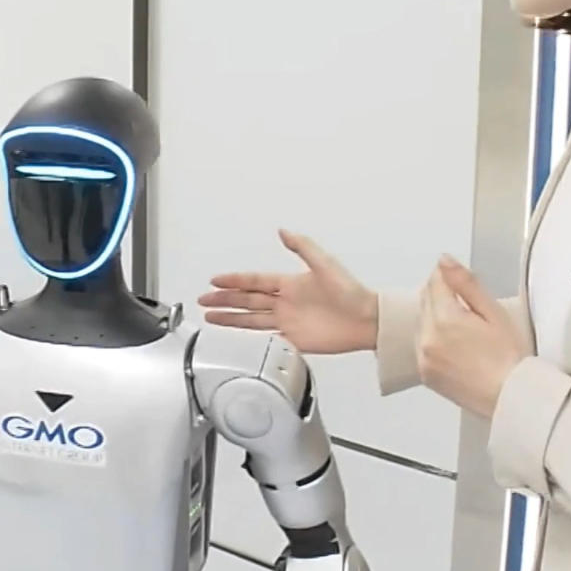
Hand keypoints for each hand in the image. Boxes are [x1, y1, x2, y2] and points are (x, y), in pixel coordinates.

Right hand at [196, 229, 379, 354]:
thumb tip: (283, 231)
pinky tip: (237, 335)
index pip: (254, 281)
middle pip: (247, 300)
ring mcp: (288, 320)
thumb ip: (303, 247)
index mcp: (290, 283)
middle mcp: (286, 301)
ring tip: (211, 317)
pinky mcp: (294, 339)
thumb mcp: (325, 264)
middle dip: (224, 299)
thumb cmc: (352, 293)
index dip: (234, 280)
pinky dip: (250, 336)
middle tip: (204, 299)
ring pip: (251, 318)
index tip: (215, 280)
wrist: (366, 321)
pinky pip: (266, 337)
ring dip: (230, 317)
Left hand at [416, 255, 534, 417]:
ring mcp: (423, 358)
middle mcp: (426, 338)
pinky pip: (422, 345)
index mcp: (444, 319)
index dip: (451, 279)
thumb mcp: (494, 312)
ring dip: (437, 319)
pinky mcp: (425, 374)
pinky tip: (458, 348)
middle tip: (471, 312)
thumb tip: (443, 260)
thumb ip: (466, 284)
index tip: (465, 288)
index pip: (435, 281)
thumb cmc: (510, 357)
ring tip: (466, 333)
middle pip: (425, 300)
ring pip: (422, 322)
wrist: (510, 398)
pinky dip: (434, 340)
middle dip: (443, 297)